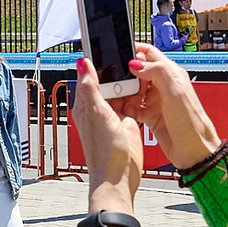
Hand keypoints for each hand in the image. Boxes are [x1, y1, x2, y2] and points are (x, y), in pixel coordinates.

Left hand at [73, 57, 145, 202]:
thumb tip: (82, 63)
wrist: (119, 179)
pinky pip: (133, 103)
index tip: (107, 47)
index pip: (89, 76)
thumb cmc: (105, 153)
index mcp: (86, 105)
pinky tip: (145, 89)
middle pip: (108, 82)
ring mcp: (114, 116)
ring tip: (139, 71)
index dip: (98, 62)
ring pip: (122, 91)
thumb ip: (91, 88)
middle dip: (118, 71)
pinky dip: (139, 95)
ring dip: (130, 83)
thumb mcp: (98, 114)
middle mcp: (98, 109)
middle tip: (130, 58)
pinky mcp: (127, 123)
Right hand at [127, 42, 220, 164]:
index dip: (133, 50)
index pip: (149, 53)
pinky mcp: (151, 115)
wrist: (194, 151)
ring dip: (124, 91)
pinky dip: (125, 107)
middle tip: (114, 79)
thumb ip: (157, 72)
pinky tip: (121, 109)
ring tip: (115, 94)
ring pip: (134, 89)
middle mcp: (163, 85)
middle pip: (138, 70)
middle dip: (124, 72)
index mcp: (171, 74)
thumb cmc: (192, 123)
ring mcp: (157, 100)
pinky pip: (133, 107)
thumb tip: (137, 63)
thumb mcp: (175, 92)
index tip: (118, 51)